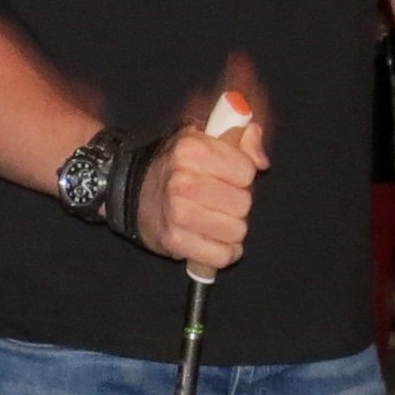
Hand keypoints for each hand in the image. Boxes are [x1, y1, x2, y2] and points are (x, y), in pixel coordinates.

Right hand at [134, 106, 269, 272]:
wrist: (132, 193)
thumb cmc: (176, 166)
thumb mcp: (205, 139)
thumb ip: (242, 139)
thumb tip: (262, 162)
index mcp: (191, 149)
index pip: (246, 171)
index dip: (241, 175)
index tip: (225, 176)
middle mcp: (182, 181)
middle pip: (244, 204)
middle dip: (236, 204)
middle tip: (217, 200)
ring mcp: (177, 213)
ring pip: (237, 231)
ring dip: (231, 230)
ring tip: (214, 220)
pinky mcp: (175, 242)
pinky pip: (222, 256)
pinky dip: (222, 252)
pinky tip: (210, 239)